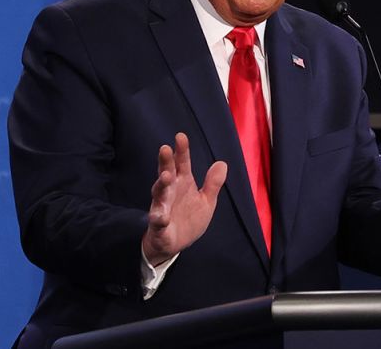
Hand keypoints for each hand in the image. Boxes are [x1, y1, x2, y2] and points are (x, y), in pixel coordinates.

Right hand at [142, 132, 227, 265]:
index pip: (181, 164)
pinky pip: (158, 220)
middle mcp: (170, 192)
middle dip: (166, 162)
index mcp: (182, 183)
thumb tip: (222, 162)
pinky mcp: (158, 225)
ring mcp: (162, 207)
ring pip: (159, 194)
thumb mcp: (206, 201)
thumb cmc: (188, 218)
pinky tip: (162, 216)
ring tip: (166, 176)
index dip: (181, 151)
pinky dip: (159, 218)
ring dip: (161, 184)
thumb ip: (212, 183)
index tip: (180, 136)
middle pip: (167, 173)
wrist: (174, 244)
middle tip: (165, 148)